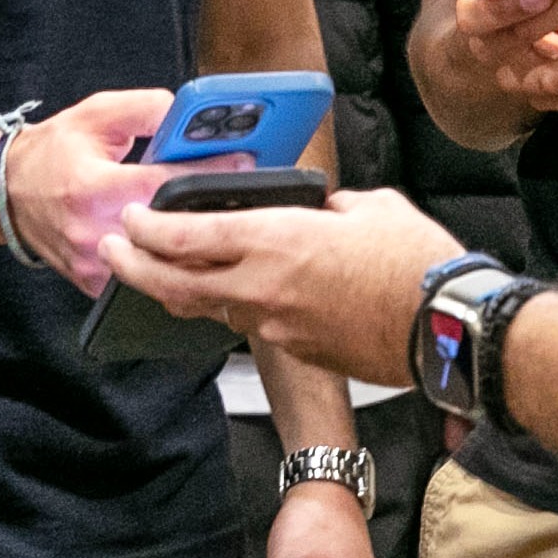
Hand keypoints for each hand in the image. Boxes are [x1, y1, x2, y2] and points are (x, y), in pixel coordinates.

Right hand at [0, 89, 239, 294]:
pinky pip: (143, 279)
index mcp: (92, 187)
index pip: (163, 183)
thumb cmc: (52, 152)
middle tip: (236, 192)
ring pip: (161, 262)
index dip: (206, 171)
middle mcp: (93, 232)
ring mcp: (94, 264)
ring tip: (210, 216)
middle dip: (207, 210)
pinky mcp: (95, 284)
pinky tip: (179, 242)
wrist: (8, 193)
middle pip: (169, 231)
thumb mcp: (97, 114)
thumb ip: (146, 109)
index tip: (242, 162)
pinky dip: (165, 262)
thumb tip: (189, 116)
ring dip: (190, 241)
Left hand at [105, 187, 463, 389]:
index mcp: (275, 239)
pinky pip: (255, 325)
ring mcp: (277, 325)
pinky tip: (243, 294)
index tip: (128, 218)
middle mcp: (263, 286)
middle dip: (134, 268)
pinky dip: (238, 307)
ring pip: (212, 308)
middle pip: (177, 283)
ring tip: (166, 273)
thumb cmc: (415, 261)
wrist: (446, 327)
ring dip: (184, 291)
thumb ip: (326, 207)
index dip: (148, 227)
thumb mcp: (367, 208)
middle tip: (110, 253)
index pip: (187, 234)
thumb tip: (317, 210)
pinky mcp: (299, 350)